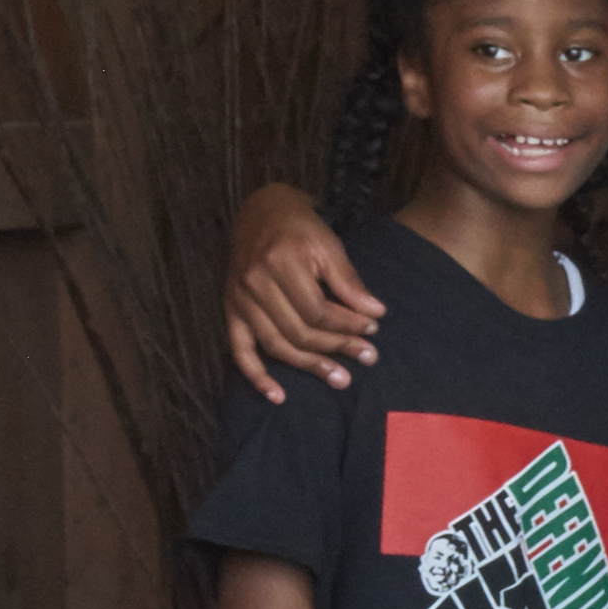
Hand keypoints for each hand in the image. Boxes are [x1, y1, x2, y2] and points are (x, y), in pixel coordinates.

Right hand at [223, 190, 379, 398]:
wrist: (262, 212)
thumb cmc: (300, 230)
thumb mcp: (329, 246)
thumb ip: (350, 282)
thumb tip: (376, 314)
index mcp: (280, 262)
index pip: (318, 310)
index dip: (348, 324)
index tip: (373, 329)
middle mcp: (255, 283)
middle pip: (299, 331)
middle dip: (337, 347)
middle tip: (368, 358)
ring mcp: (239, 299)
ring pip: (277, 345)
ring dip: (309, 366)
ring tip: (340, 379)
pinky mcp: (231, 310)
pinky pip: (240, 350)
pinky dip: (257, 376)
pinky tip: (278, 396)